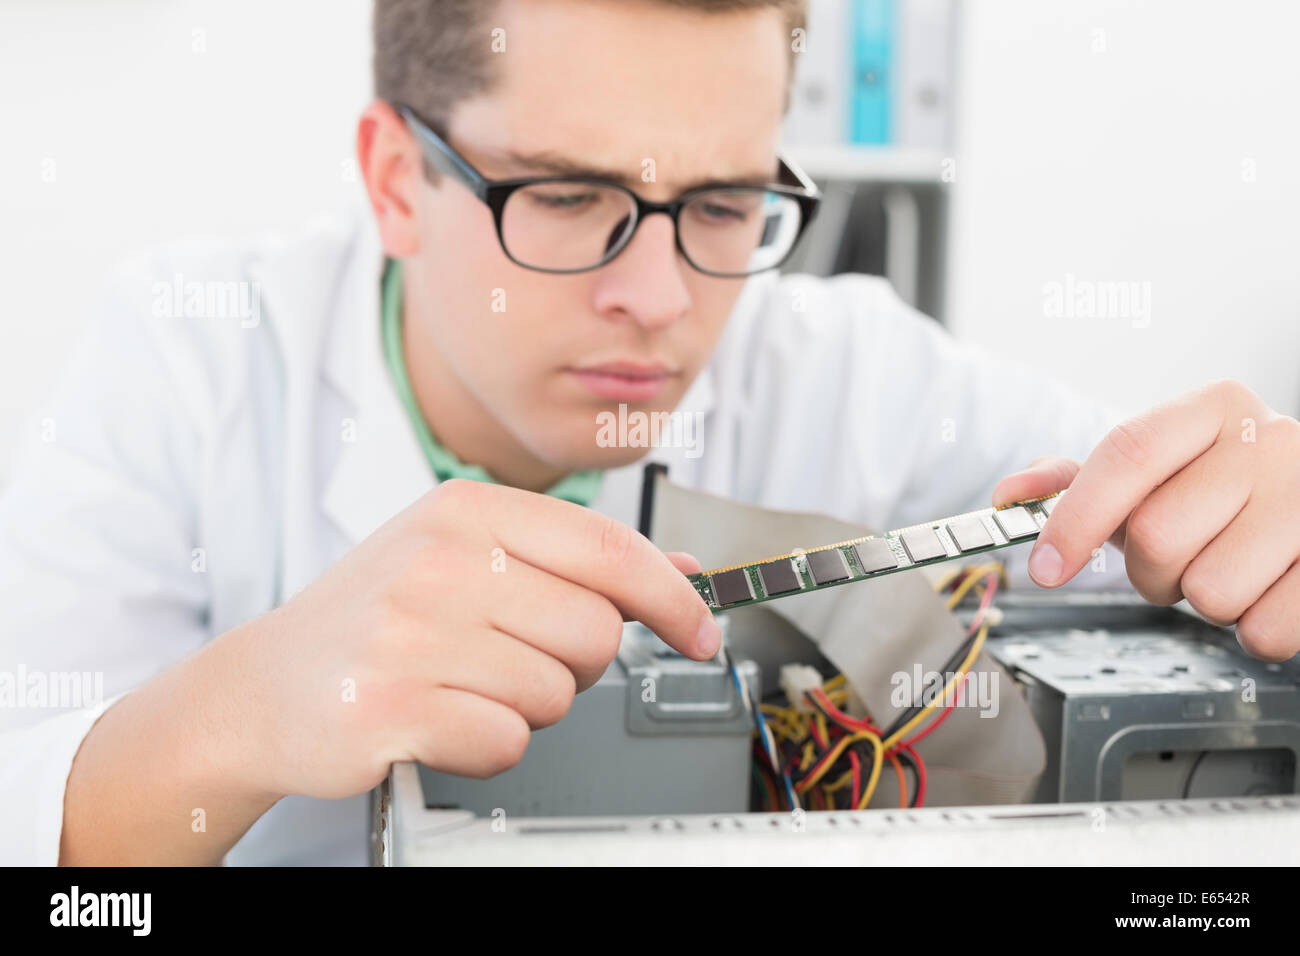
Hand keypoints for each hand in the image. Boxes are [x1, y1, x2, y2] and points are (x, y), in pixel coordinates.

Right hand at [237, 478, 717, 800]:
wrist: (263, 688)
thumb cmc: (376, 619)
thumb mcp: (470, 558)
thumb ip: (576, 560)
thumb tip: (684, 573)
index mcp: (466, 510)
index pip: (608, 548)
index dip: (671, 599)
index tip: (698, 632)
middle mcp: (439, 560)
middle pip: (594, 630)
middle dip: (574, 662)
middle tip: (511, 657)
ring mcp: (410, 632)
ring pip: (556, 692)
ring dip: (527, 706)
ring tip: (463, 685)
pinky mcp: (391, 705)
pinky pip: (508, 741)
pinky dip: (488, 745)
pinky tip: (441, 720)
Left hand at [993, 380, 1299, 660]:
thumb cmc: (1225, 492)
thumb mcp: (1155, 475)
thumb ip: (1079, 482)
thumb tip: (1012, 493)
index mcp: (1214, 409)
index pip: (1126, 455)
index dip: (1076, 517)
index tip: (1045, 567)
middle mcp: (1272, 440)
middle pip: (1156, 535)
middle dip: (1150, 569)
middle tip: (1179, 558)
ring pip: (1209, 590)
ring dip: (1203, 600)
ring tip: (1230, 567)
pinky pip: (1266, 630)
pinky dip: (1253, 628)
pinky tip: (1267, 590)